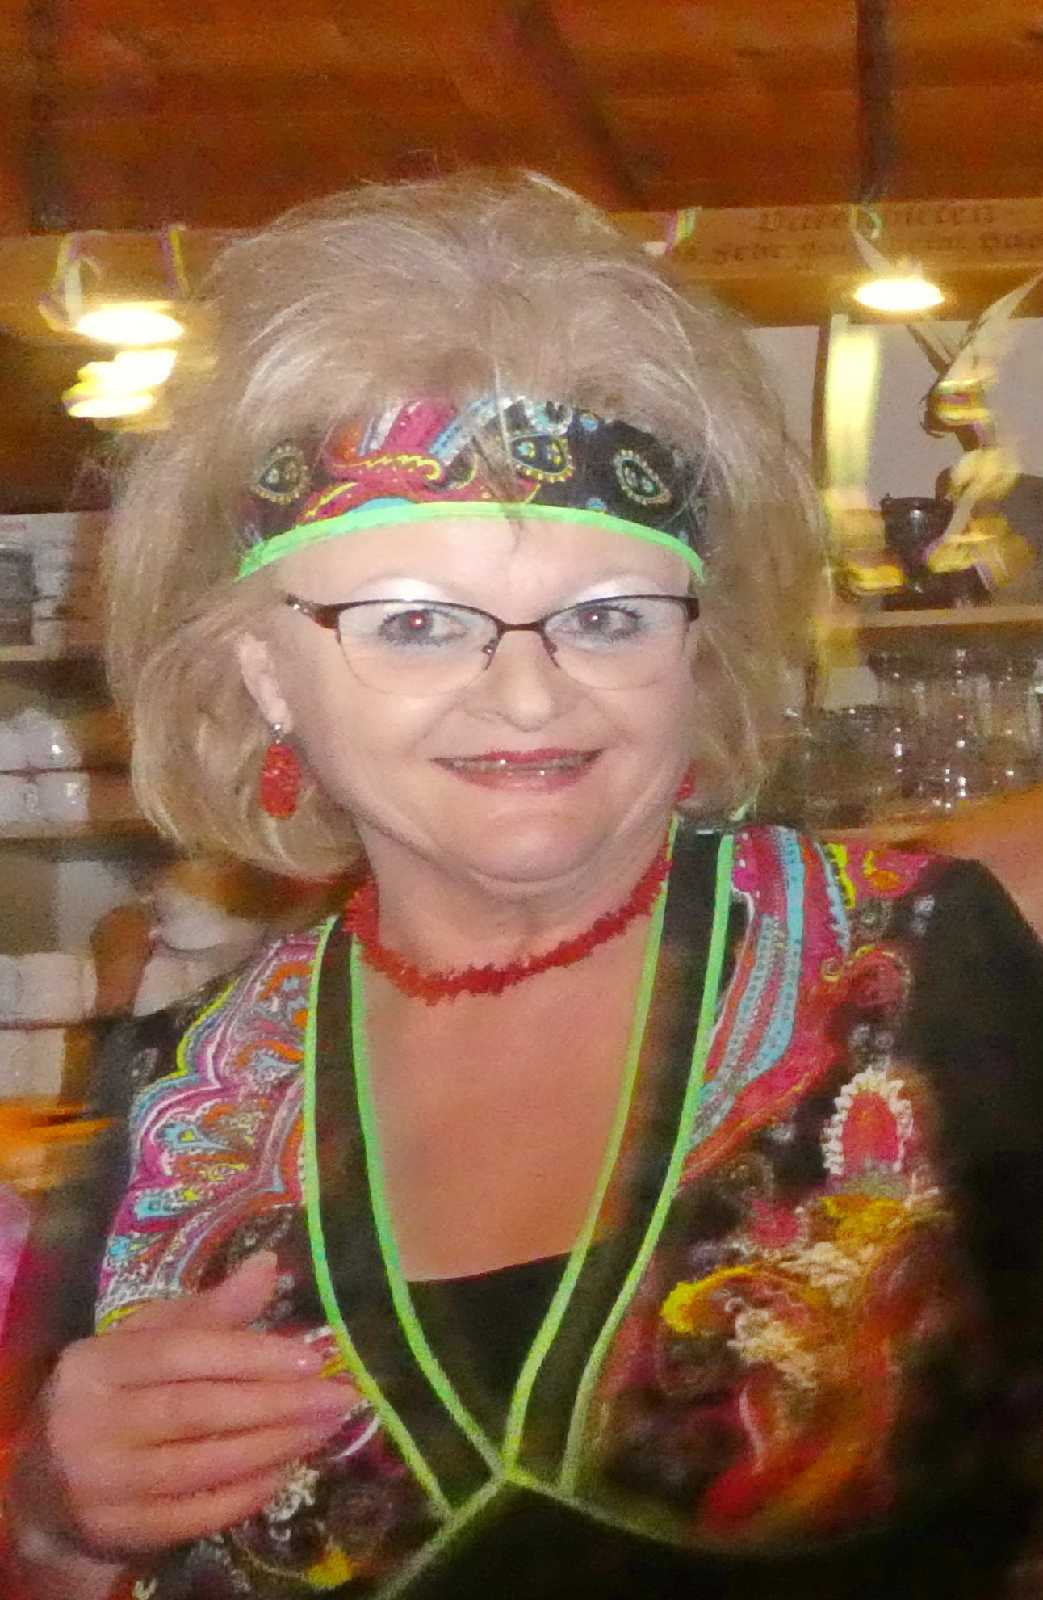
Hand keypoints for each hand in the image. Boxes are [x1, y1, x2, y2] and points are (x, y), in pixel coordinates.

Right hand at [7, 1252, 345, 1560]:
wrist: (48, 1483)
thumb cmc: (114, 1394)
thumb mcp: (147, 1342)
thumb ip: (209, 1310)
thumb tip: (268, 1263)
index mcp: (95, 1363)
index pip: (182, 1353)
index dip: (251, 1355)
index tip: (312, 1359)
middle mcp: (88, 1423)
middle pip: (198, 1411)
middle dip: (278, 1404)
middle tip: (339, 1399)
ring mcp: (100, 1484)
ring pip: (203, 1465)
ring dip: (274, 1446)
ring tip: (323, 1429)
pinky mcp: (117, 1531)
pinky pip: (197, 1514)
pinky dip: (248, 1493)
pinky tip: (287, 1469)